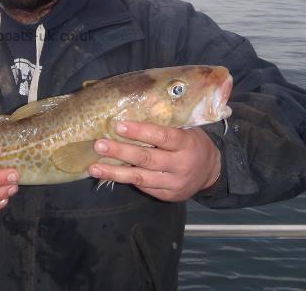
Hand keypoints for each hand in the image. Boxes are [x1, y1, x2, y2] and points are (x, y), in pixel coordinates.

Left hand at [88, 121, 220, 201]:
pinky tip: (107, 175)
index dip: (140, 132)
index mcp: (186, 143)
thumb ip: (165, 123)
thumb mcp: (186, 129)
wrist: (211, 171)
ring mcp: (174, 183)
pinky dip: (124, 180)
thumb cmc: (191, 142)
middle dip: (120, 152)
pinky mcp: (167, 195)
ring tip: (94, 167)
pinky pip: (143, 187)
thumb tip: (131, 109)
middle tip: (99, 145)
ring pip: (141, 178)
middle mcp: (181, 165)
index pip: (162, 136)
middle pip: (147, 159)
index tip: (118, 125)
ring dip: (114, 173)